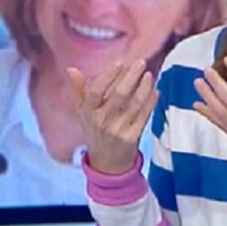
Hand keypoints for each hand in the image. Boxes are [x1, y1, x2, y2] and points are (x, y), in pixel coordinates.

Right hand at [68, 60, 157, 174]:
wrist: (107, 163)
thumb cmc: (94, 131)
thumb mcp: (82, 113)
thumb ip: (78, 90)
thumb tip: (71, 69)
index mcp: (88, 112)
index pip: (97, 91)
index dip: (108, 76)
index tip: (119, 63)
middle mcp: (102, 121)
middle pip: (119, 95)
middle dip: (131, 77)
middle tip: (141, 62)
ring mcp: (118, 130)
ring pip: (134, 104)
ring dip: (143, 87)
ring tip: (148, 75)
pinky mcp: (132, 137)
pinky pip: (143, 115)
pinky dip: (150, 102)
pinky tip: (155, 91)